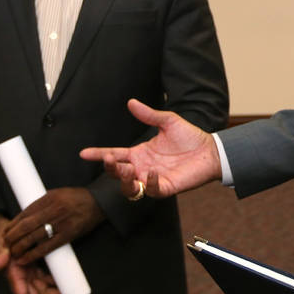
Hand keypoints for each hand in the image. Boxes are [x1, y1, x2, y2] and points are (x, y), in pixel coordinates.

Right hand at [0, 213, 71, 293]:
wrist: (7, 235)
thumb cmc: (4, 242)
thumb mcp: (1, 249)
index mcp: (15, 280)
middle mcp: (23, 281)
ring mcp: (30, 276)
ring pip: (45, 290)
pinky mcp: (36, 270)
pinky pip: (48, 280)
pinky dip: (58, 282)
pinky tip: (70, 283)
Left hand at [1, 187, 104, 264]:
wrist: (98, 202)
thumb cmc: (76, 198)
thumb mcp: (58, 194)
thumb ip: (42, 204)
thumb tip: (24, 216)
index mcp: (49, 198)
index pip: (24, 213)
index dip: (12, 225)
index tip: (5, 232)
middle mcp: (53, 209)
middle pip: (26, 225)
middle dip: (12, 236)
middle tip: (6, 244)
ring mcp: (61, 222)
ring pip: (34, 237)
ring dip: (20, 247)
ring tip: (13, 253)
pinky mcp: (68, 234)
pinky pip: (47, 247)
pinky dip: (33, 254)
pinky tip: (25, 259)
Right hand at [80, 98, 222, 198]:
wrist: (210, 150)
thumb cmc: (189, 137)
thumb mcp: (168, 121)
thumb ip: (149, 115)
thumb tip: (131, 102)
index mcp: (139, 153)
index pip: (114, 155)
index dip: (98, 154)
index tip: (83, 153)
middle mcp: (142, 168)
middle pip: (117, 173)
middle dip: (110, 168)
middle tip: (109, 159)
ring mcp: (152, 179)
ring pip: (129, 187)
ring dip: (124, 180)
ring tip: (127, 169)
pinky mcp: (165, 187)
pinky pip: (151, 190)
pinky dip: (149, 183)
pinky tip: (153, 172)